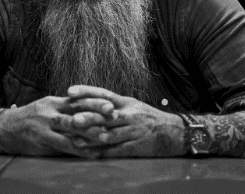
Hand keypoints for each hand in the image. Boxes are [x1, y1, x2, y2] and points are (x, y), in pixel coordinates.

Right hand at [0, 95, 113, 157]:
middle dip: (96, 114)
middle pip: (76, 111)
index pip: (77, 99)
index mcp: (54, 101)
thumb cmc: (30, 118)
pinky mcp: (41, 140)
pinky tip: (92, 153)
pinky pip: (63, 145)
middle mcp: (50, 111)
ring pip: (70, 128)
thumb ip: (65, 108)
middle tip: (114, 116)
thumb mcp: (47, 107)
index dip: (95, 101)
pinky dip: (79, 150)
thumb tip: (89, 109)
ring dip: (90, 133)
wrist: (4, 128)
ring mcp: (45, 126)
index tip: (111, 103)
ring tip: (106, 137)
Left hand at [66, 85, 185, 156]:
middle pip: (104, 115)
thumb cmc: (148, 117)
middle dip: (86, 117)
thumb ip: (112, 104)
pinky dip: (102, 152)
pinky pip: (117, 149)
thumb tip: (89, 101)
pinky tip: (90, 154)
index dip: (86, 91)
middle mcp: (128, 114)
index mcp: (126, 102)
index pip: (103, 93)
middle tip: (70, 119)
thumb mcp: (132, 105)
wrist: (174, 131)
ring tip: (74, 139)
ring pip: (109, 133)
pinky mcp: (136, 146)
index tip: (69, 91)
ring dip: (91, 137)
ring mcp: (133, 130)